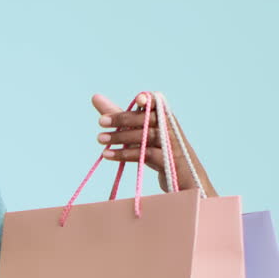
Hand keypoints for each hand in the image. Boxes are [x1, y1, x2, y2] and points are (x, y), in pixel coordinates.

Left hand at [91, 93, 214, 195]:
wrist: (183, 179)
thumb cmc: (158, 151)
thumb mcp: (139, 133)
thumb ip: (118, 115)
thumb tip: (95, 97)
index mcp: (164, 118)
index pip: (158, 102)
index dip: (150, 99)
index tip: (138, 100)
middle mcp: (170, 128)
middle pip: (148, 118)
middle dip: (123, 118)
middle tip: (101, 121)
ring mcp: (171, 145)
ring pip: (146, 136)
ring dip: (121, 137)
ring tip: (100, 139)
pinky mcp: (168, 162)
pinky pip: (146, 155)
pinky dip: (125, 154)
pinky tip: (108, 154)